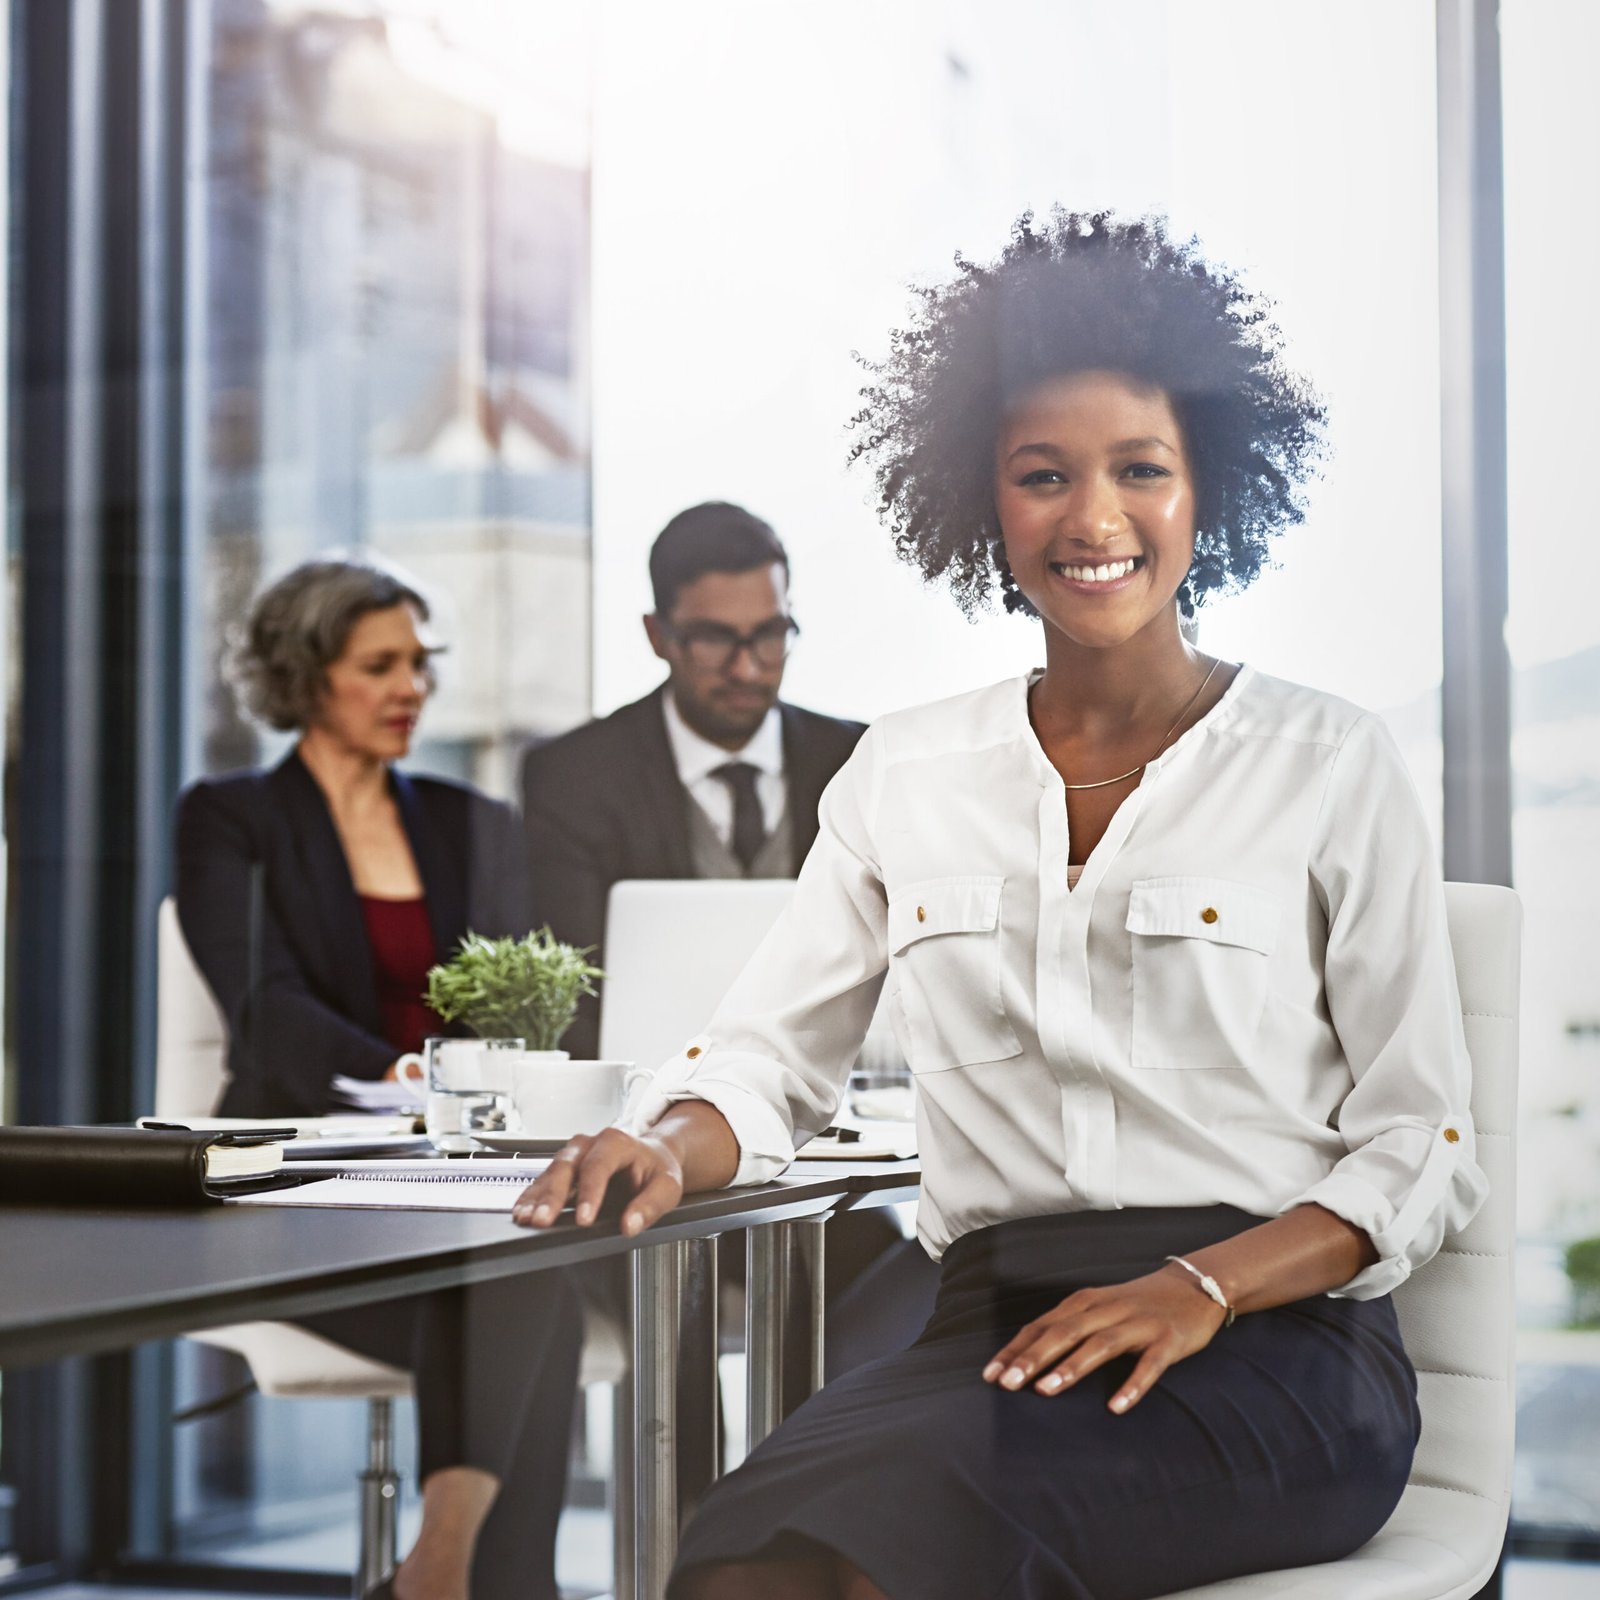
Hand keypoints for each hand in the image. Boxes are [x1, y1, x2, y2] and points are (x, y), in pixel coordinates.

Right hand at [511, 1127, 683, 1236]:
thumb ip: (650, 1205)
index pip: (599, 1166)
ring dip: (536, 1196)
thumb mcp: (667, 1187)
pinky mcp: (564, 1169)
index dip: (590, 1193)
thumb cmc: (657, 1171)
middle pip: (567, 1166)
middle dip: (553, 1195)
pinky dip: (531, 1196)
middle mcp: (590, 1144)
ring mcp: (574, 1154)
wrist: (652, 1157)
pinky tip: (522, 1211)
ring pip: (550, 1172)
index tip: (584, 1220)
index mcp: (617, 1142)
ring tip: (525, 1218)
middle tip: (542, 1220)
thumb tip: (631, 1225)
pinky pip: (543, 1180)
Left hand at [981, 1262, 1226, 1412]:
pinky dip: (1132, 1385)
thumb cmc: (1136, 1304)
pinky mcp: (1167, 1341)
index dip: (1016, 1350)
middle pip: (1063, 1333)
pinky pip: (1149, 1366)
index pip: (1042, 1326)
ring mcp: (1137, 1324)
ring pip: (1099, 1345)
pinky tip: (1116, 1406)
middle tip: (1007, 1383)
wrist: (1195, 1285)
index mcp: (1085, 1303)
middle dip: (1033, 1358)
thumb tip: (1027, 1356)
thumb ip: (1069, 1327)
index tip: (990, 1375)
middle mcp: (1107, 1310)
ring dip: (1071, 1367)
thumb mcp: (1099, 1308)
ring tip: (1046, 1390)